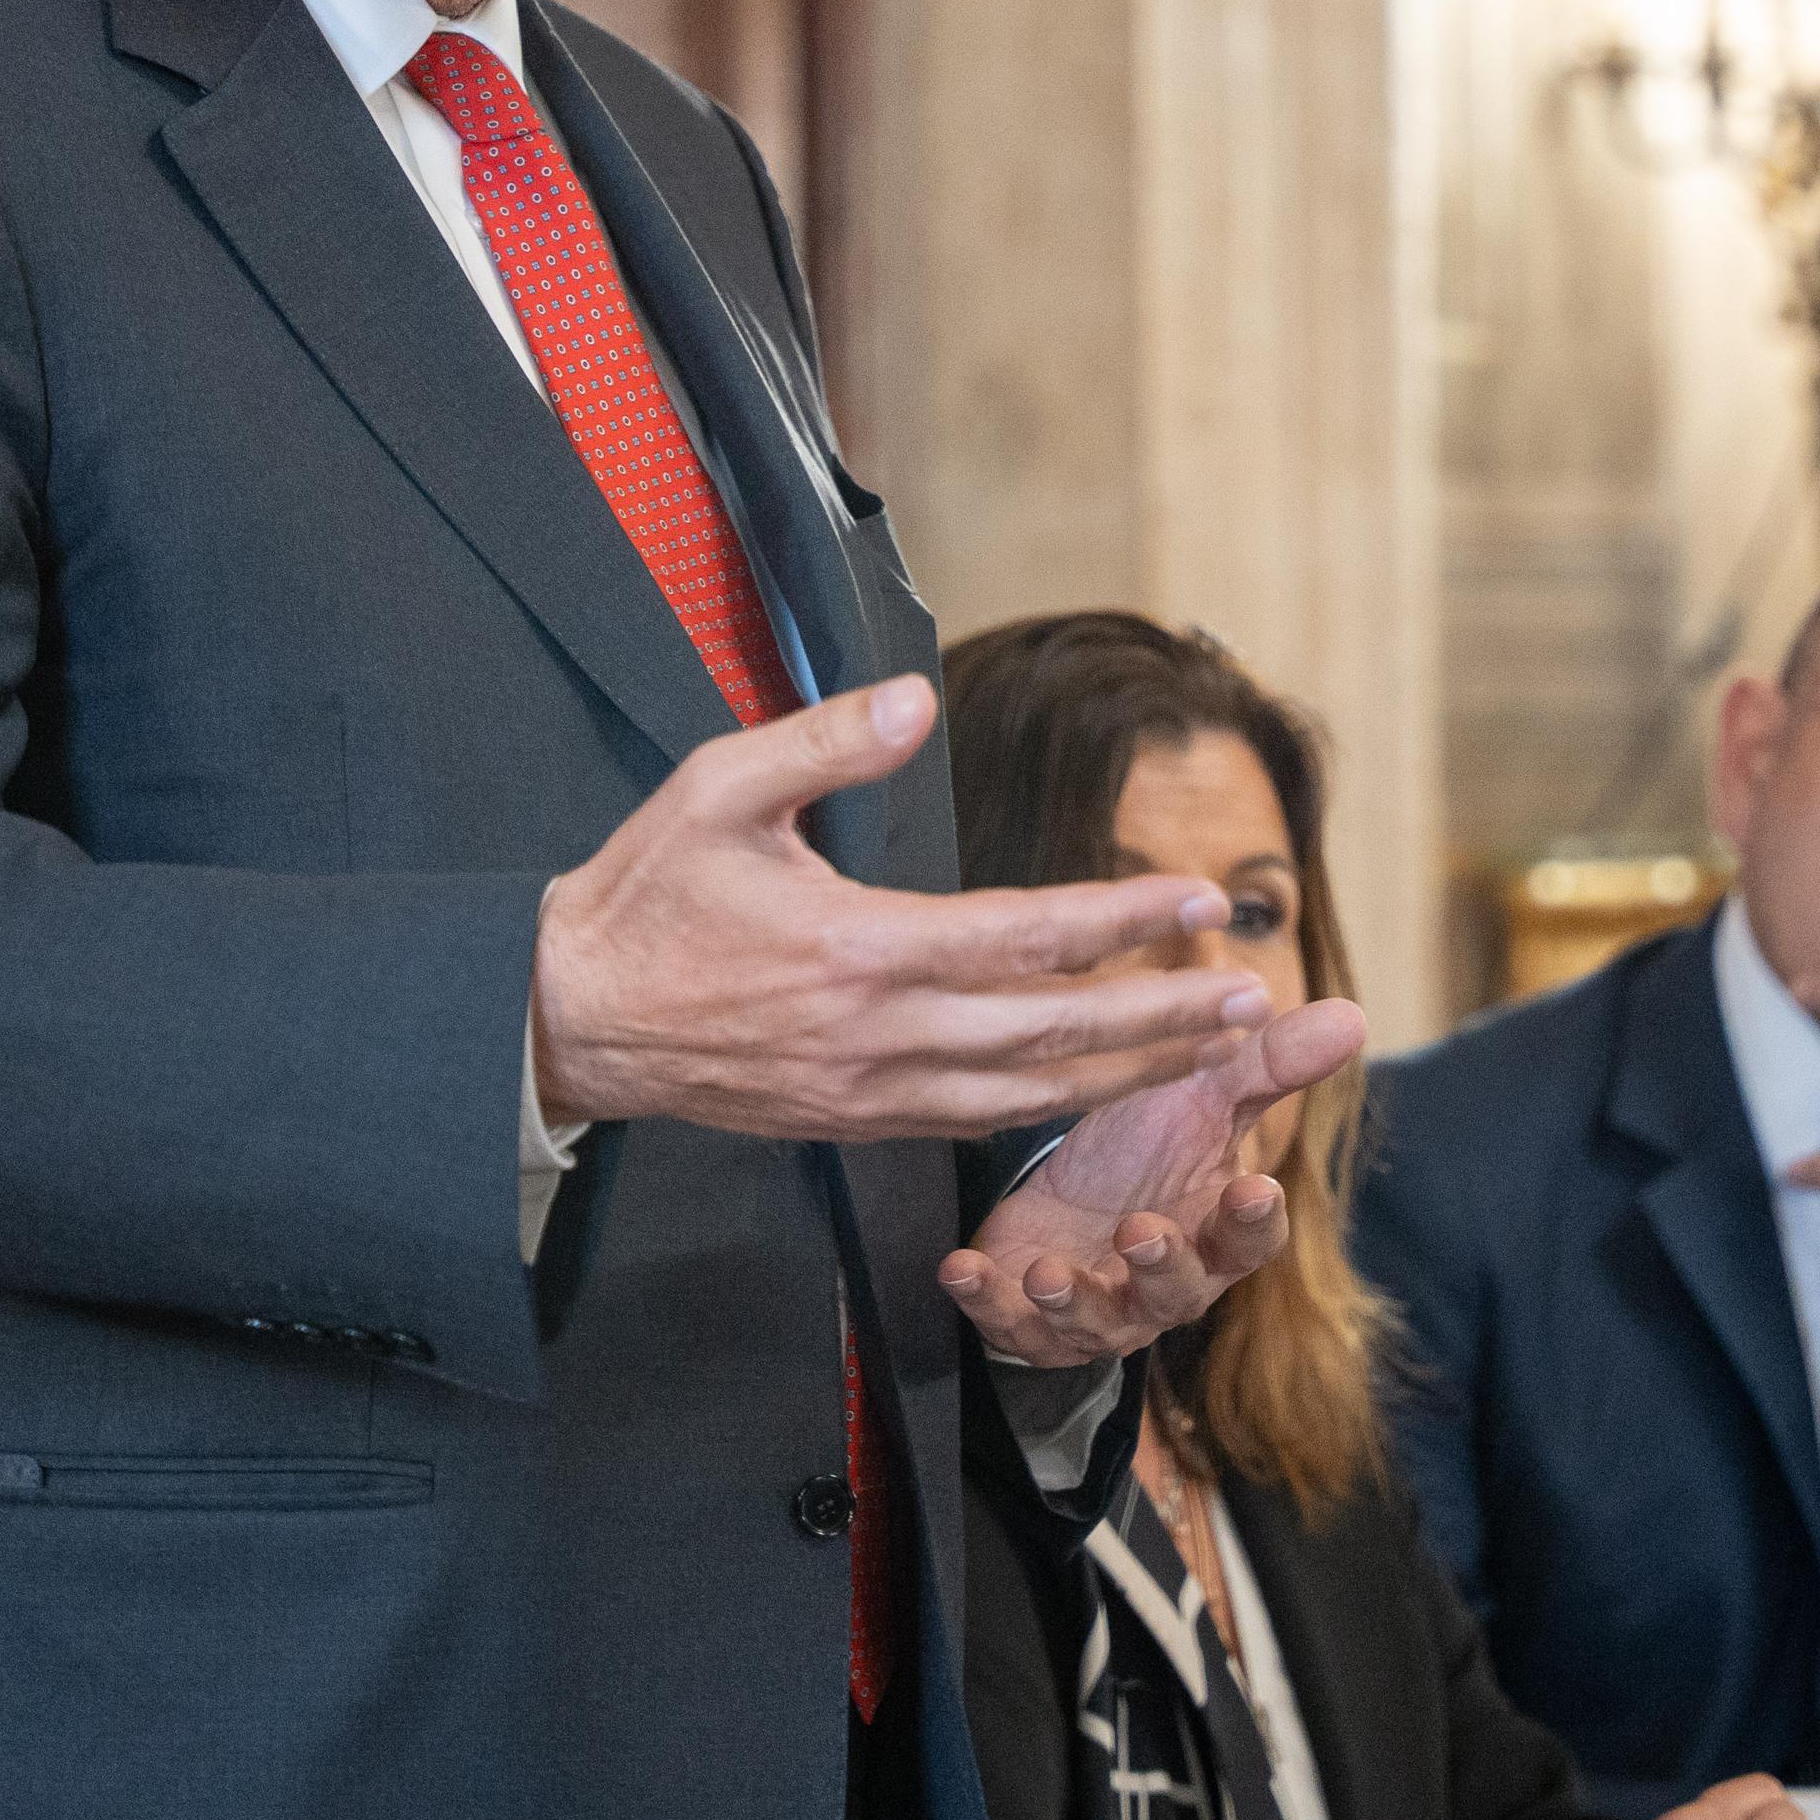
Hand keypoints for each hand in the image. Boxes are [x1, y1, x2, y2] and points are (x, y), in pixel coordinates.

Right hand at [528, 677, 1257, 1137]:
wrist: (568, 1022)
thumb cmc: (645, 897)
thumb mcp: (717, 789)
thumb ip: (824, 743)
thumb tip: (913, 697)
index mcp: (858, 948)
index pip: (1025, 936)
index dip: (1125, 921)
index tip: (1204, 899)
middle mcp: (880, 1034)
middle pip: (1054, 1033)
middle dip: (1162, 1017)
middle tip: (1251, 997)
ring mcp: (871, 1091)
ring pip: (1030, 1095)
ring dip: (1129, 1074)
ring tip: (1212, 1052)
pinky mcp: (858, 1122)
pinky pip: (979, 1121)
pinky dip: (1056, 1107)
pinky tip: (1107, 1084)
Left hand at [938, 995, 1367, 1363]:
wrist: (1067, 1199)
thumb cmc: (1146, 1149)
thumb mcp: (1203, 1096)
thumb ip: (1268, 1063)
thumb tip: (1353, 1015)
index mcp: (1214, 1230)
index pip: (1250, 1237)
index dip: (1252, 1219)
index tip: (1254, 1187)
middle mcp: (1163, 1282)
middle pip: (1176, 1291)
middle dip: (1160, 1267)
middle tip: (1141, 1231)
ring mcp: (1098, 1306)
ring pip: (1096, 1322)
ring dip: (1073, 1301)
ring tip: (1050, 1272)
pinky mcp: (1031, 1317)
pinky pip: (1010, 1324)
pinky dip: (986, 1301)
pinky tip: (963, 1269)